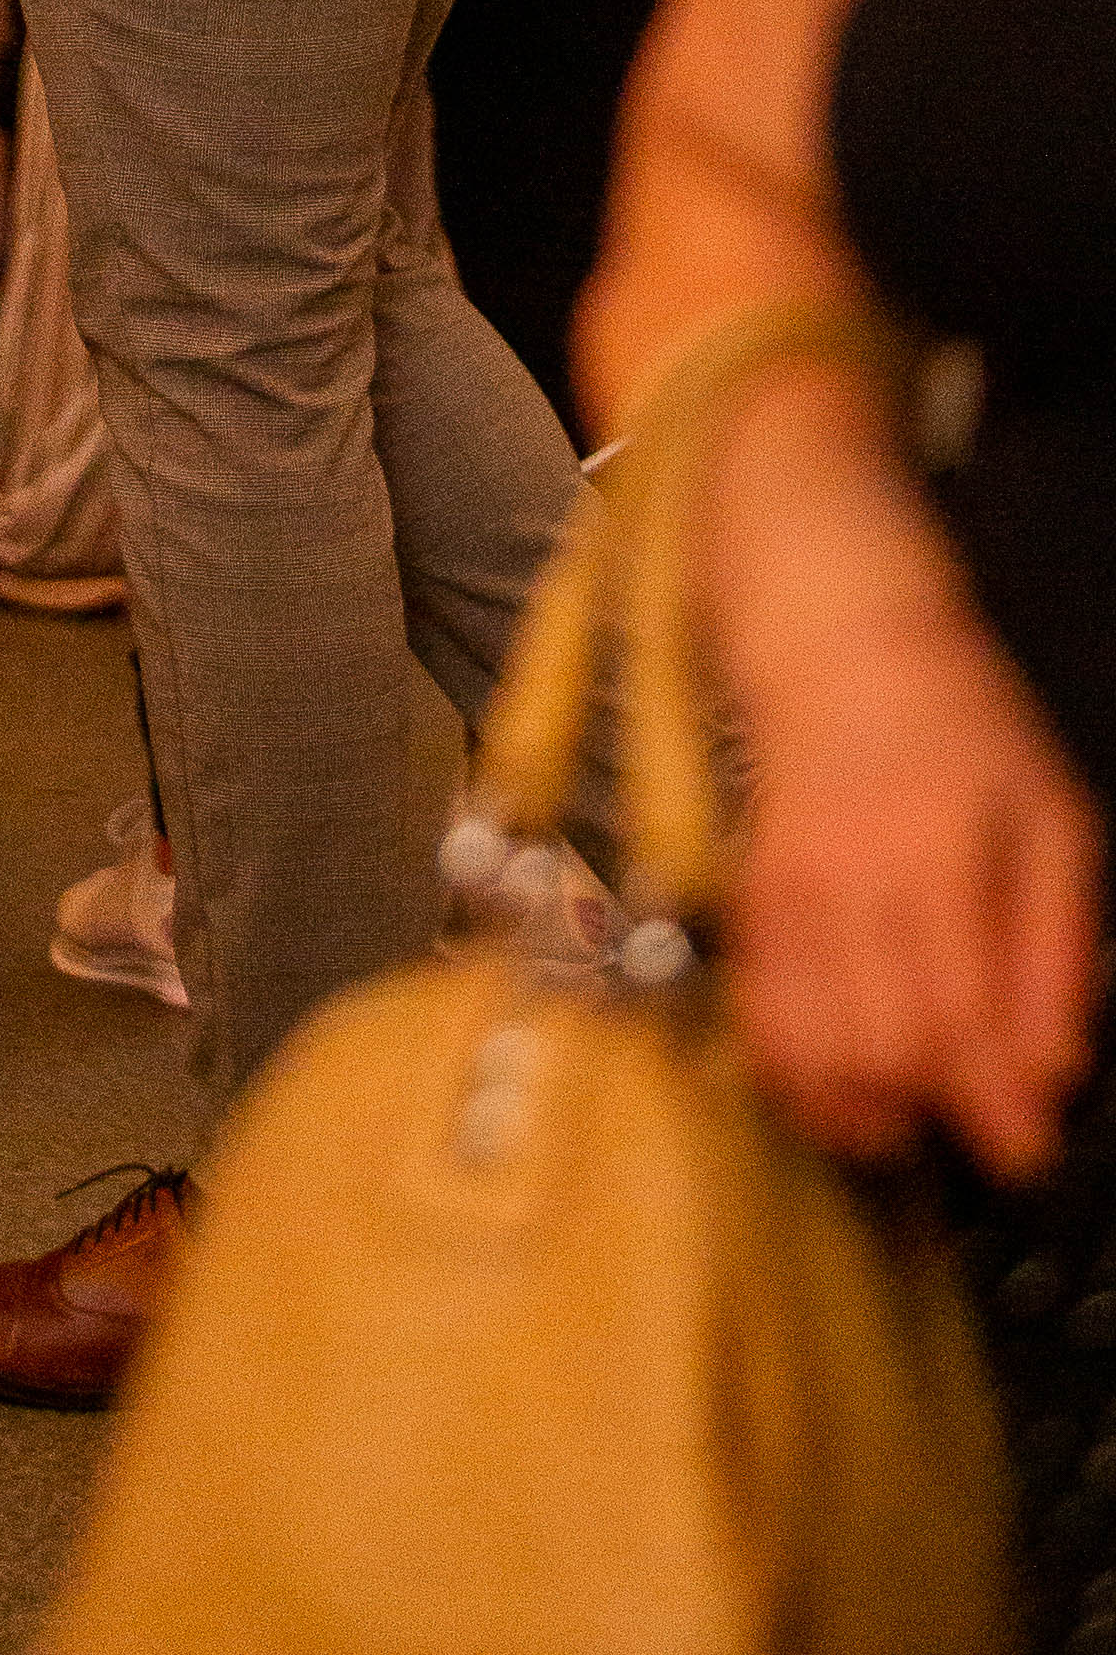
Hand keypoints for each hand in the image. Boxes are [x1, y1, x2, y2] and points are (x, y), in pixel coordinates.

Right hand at [728, 585, 1100, 1178]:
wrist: (838, 652)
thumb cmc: (969, 735)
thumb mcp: (1054, 820)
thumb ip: (1058, 950)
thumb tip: (1050, 1075)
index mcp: (935, 854)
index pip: (957, 1016)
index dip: (994, 1107)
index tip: (1027, 1154)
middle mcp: (845, 882)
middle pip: (878, 1051)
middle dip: (934, 1114)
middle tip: (977, 1124)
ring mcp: (783, 897)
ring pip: (808, 1052)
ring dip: (862, 1114)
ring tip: (911, 1122)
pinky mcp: (748, 909)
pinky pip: (760, 1024)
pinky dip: (800, 1083)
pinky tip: (848, 1094)